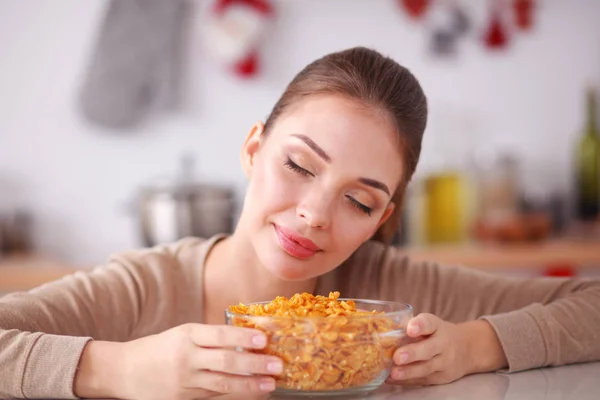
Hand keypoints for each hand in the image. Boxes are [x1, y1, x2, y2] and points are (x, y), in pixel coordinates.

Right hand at [75, 323, 282, 399]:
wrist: (124, 371)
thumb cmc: (159, 348)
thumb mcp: (182, 334)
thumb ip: (210, 338)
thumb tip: (247, 340)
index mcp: (186, 335)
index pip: (219, 335)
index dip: (242, 338)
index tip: (264, 340)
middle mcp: (186, 357)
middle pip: (225, 361)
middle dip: (254, 364)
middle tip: (277, 364)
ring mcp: (185, 381)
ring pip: (222, 384)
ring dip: (250, 385)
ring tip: (270, 384)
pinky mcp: (183, 399)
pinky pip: (214, 398)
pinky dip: (235, 396)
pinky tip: (252, 395)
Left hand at [387, 313, 506, 385]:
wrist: (466, 349)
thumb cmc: (437, 334)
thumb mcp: (429, 324)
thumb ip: (410, 326)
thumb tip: (379, 328)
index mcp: (437, 326)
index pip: (429, 323)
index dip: (420, 325)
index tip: (410, 328)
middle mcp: (443, 344)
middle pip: (429, 349)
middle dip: (413, 353)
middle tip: (397, 356)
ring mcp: (443, 362)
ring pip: (426, 368)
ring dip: (408, 372)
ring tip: (393, 373)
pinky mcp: (440, 377)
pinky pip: (422, 380)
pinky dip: (406, 380)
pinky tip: (392, 379)